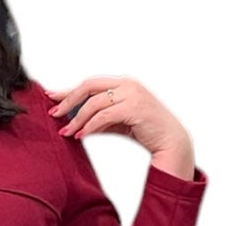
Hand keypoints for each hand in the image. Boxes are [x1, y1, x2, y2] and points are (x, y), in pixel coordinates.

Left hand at [45, 76, 190, 167]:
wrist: (172, 142)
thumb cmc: (148, 131)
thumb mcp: (120, 122)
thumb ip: (101, 118)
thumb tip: (79, 123)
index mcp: (124, 84)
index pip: (91, 83)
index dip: (70, 90)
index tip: (53, 98)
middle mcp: (127, 85)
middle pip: (89, 86)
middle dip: (68, 100)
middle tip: (55, 113)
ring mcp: (132, 94)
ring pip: (94, 103)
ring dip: (77, 119)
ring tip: (67, 132)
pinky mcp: (134, 108)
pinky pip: (103, 116)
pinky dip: (90, 126)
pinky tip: (81, 135)